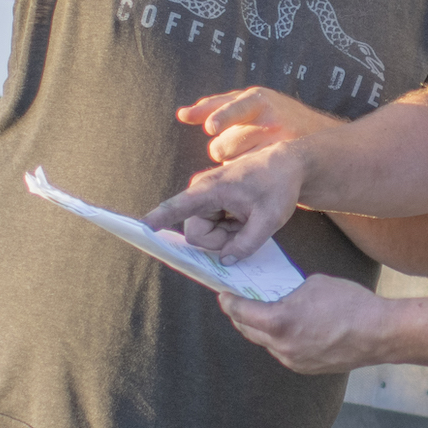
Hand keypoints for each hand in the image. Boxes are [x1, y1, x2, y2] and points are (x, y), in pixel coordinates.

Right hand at [145, 142, 307, 263]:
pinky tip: (244, 218)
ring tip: (248, 220)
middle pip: (196, 235)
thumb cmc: (278, 187)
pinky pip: (211, 229)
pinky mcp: (210, 202)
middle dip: (219, 242)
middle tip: (246, 228)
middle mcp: (200, 192)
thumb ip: (245, 245)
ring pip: (204, 235)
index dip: (157, 219)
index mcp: (210, 190)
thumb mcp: (269, 220)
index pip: (176, 207)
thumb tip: (224, 261)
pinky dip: (228, 230)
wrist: (287, 166)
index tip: (140, 227)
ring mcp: (204, 198)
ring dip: (226, 236)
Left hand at [176, 87, 333, 167]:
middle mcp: (268, 119)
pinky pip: (248, 175)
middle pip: (224, 144)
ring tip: (252, 152)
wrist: (316, 135)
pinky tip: (259, 164)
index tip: (211, 127)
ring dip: (234, 162)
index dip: (222, 117)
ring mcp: (277, 142)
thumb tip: (182, 114)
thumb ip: (213, 106)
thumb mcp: (247, 103)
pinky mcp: (280, 163)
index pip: (235, 107)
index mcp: (257, 99)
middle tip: (237, 145)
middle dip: (222, 149)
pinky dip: (247, 172)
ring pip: (234, 163)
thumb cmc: (271, 115)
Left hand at [217, 275, 400, 375]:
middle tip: (237, 303)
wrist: (379, 333)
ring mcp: (293, 360)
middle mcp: (282, 346)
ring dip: (260, 328)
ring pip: (266, 343)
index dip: (229, 302)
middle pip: (248, 331)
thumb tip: (282, 298)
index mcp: (279, 322)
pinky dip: (279, 339)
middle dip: (240, 316)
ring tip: (262, 314)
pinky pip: (283, 351)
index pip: (241, 312)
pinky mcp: (306, 367)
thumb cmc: (350, 304)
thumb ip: (289, 293)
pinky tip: (287, 327)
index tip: (223, 295)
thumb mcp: (312, 285)